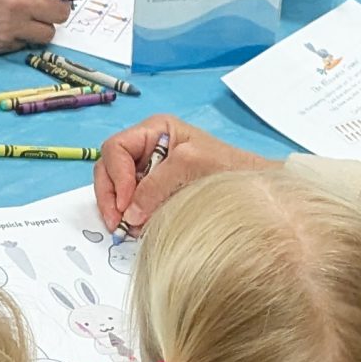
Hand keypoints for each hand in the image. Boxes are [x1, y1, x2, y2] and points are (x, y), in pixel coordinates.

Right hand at [0, 0, 75, 51]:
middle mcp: (22, 3)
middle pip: (63, 11)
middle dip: (59, 5)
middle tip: (48, 2)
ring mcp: (13, 27)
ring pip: (49, 32)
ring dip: (42, 24)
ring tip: (28, 16)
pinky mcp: (2, 45)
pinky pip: (26, 43)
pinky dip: (22, 35)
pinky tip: (8, 24)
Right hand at [90, 114, 271, 232]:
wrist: (252, 188)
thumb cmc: (227, 165)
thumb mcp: (189, 165)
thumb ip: (156, 185)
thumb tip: (130, 213)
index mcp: (153, 131)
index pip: (115, 149)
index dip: (116, 176)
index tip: (126, 202)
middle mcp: (145, 150)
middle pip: (108, 170)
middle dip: (110, 197)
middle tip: (117, 223)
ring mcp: (148, 173)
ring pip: (116, 191)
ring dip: (118, 211)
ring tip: (129, 230)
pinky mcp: (153, 195)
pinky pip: (132, 206)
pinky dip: (131, 219)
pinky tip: (139, 229)